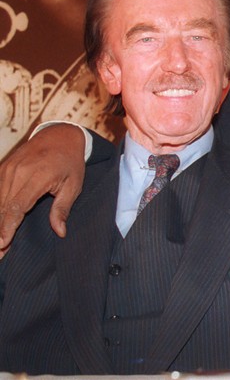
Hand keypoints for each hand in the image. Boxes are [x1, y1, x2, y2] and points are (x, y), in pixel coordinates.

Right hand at [0, 124, 86, 255]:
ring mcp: (7, 169)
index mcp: (37, 177)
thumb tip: (60, 232)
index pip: (17, 207)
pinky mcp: (3, 168)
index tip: (2, 244)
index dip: (8, 227)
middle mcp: (18, 173)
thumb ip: (62, 209)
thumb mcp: (73, 185)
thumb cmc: (70, 162)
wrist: (59, 135)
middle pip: (2, 207)